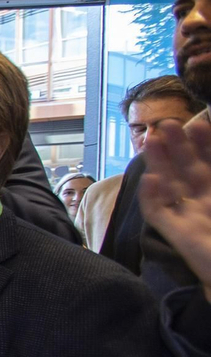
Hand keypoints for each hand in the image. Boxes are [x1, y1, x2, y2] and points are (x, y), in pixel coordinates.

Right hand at [140, 115, 210, 301]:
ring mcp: (187, 215)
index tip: (200, 125)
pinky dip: (151, 196)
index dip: (205, 144)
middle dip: (177, 146)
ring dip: (159, 162)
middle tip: (168, 124)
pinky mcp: (173, 232)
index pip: (209, 162)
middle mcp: (203, 201)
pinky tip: (152, 180)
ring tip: (151, 140)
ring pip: (168, 184)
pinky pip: (157, 212)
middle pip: (185, 168)